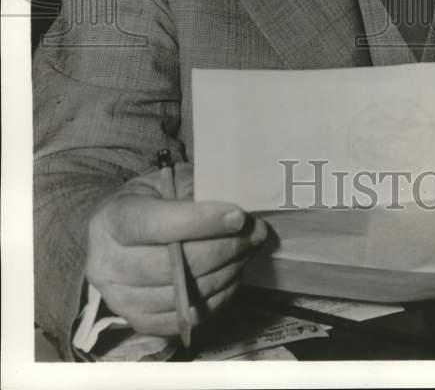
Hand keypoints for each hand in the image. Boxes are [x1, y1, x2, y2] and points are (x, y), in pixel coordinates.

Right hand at [85, 162, 266, 336]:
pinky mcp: (140, 323)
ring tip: (248, 251)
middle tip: (256, 233)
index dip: (201, 222)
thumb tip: (238, 214)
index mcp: (112, 219)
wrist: (121, 236)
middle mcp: (108, 264)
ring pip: (185, 294)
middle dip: (225, 248)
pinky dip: (217, 297)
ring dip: (228, 272)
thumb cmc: (151, 201)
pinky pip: (187, 317)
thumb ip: (195, 192)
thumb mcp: (168, 182)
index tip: (238, 216)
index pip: (156, 224)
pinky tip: (232, 274)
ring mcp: (121, 299)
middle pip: (175, 264)